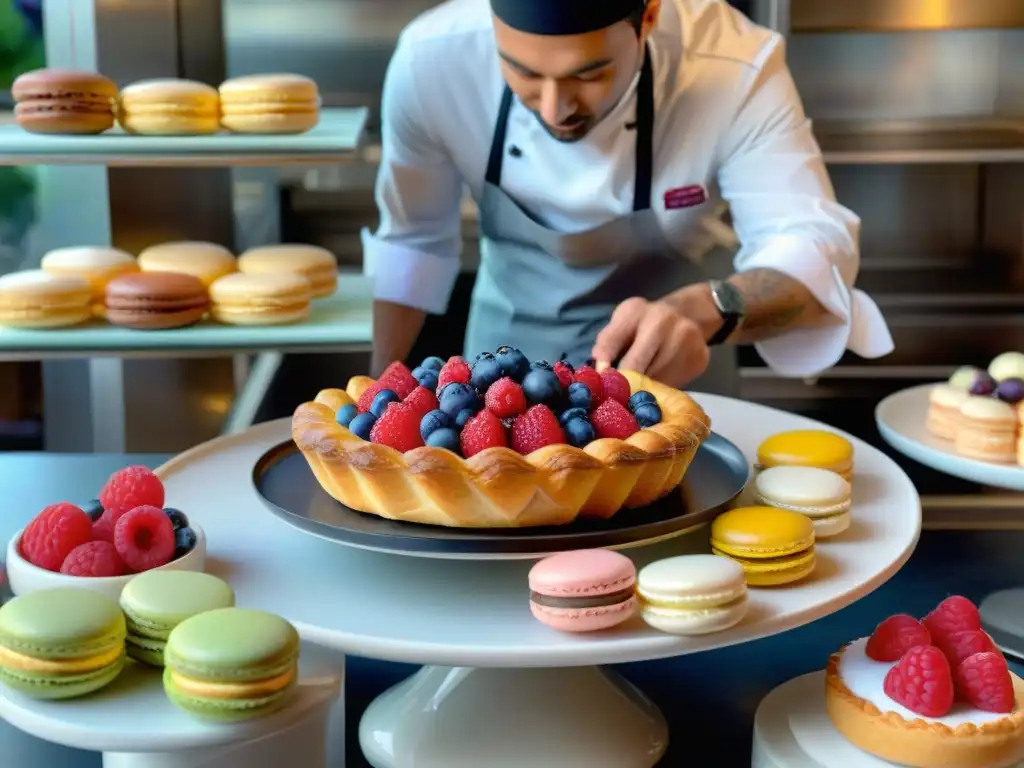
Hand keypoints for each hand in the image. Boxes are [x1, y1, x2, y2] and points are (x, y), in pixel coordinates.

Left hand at [591, 297, 710, 387]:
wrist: (688, 315)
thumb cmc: (644, 323)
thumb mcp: (623, 323)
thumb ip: (608, 342)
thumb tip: (599, 367)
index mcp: (636, 310)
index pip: (612, 339)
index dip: (604, 363)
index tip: (601, 380)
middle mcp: (663, 320)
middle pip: (636, 365)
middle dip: (624, 382)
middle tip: (618, 396)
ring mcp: (686, 338)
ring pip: (656, 378)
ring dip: (643, 389)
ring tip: (638, 391)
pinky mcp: (700, 357)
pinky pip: (675, 384)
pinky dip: (663, 390)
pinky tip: (658, 385)